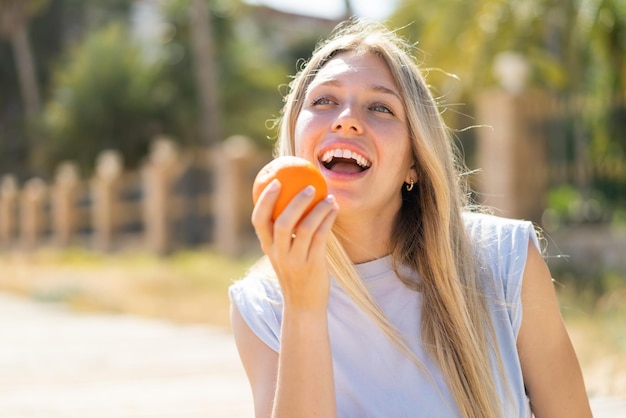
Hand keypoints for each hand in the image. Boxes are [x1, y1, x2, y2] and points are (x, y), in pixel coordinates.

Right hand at [251, 179, 337, 311]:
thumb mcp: (283, 254)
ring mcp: (295, 260)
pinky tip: (334, 209)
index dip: (265, 200)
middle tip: (310, 186)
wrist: (303, 306)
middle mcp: (279, 253)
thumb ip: (283, 233)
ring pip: (305, 229)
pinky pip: (321, 237)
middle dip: (296, 201)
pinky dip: (328, 220)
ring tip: (329, 197)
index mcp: (268, 247)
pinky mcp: (313, 265)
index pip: (259, 220)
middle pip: (282, 222)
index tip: (275, 181)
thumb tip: (292, 200)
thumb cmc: (295, 273)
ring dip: (318, 209)